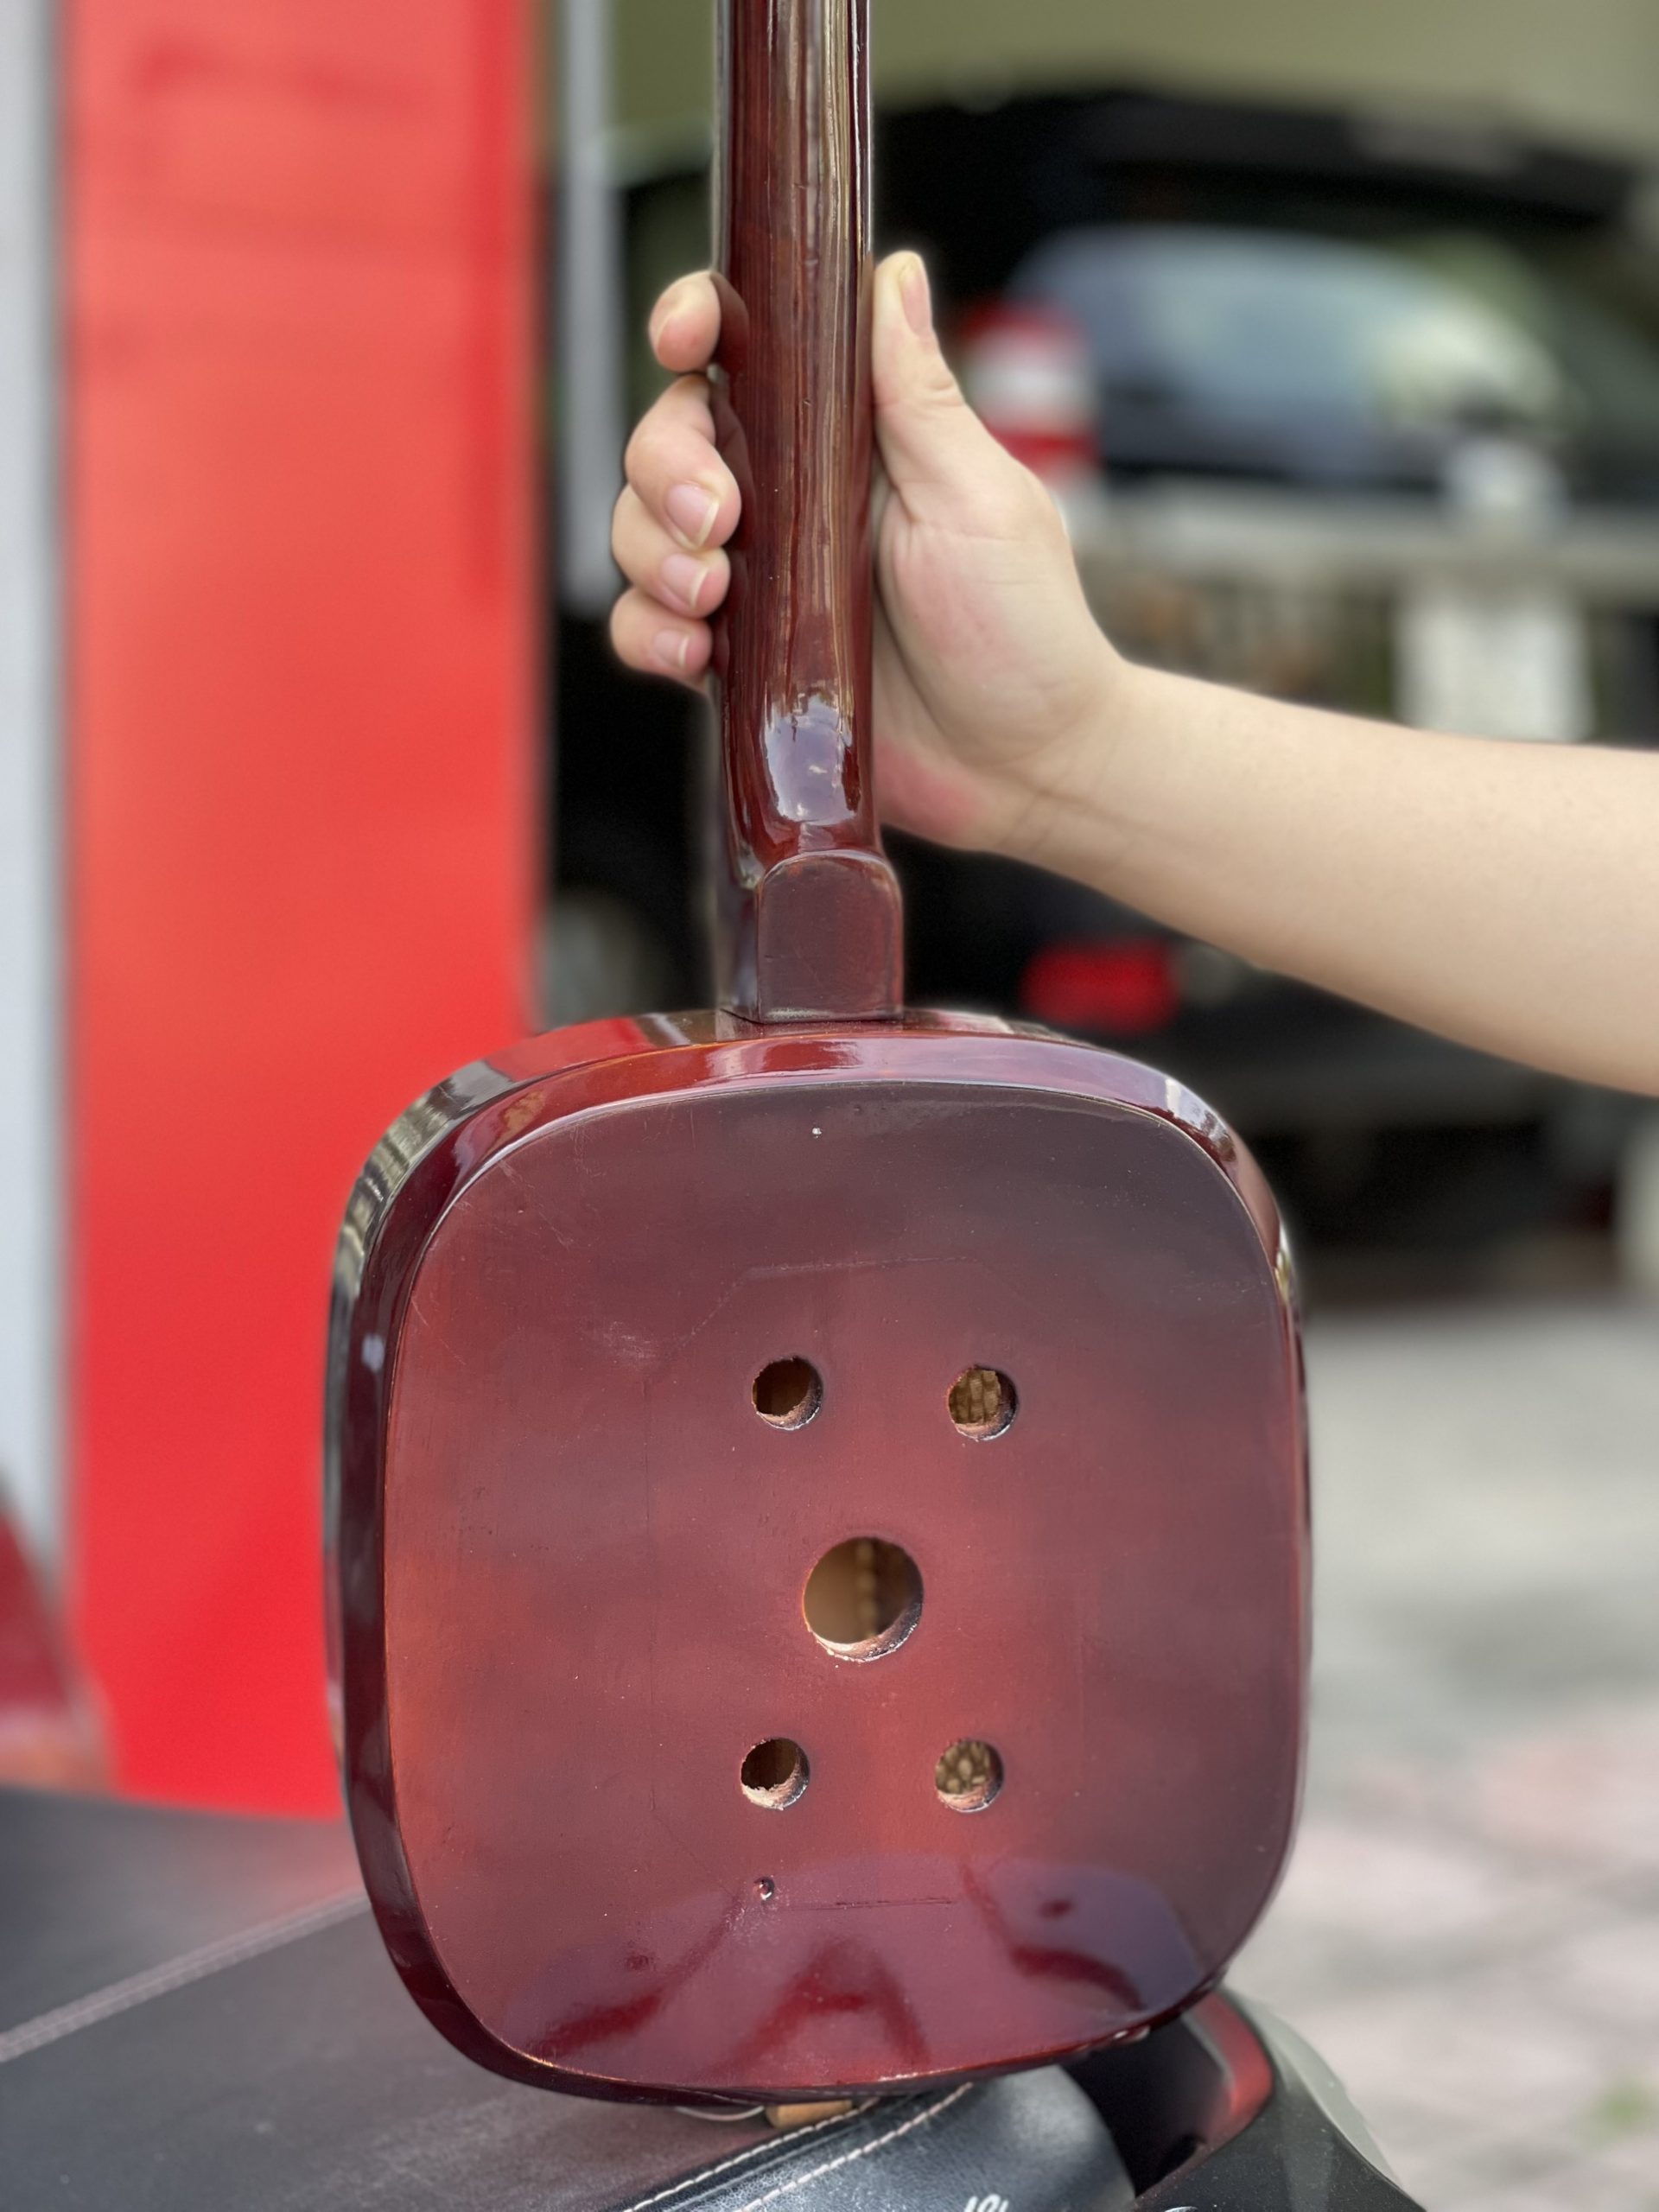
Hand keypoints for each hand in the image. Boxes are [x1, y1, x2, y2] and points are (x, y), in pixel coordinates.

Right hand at [609, 251, 1120, 857]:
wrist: (1026, 765)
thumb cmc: (1024, 625)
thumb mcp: (977, 496)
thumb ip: (918, 394)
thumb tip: (891, 269)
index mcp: (843, 439)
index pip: (744, 357)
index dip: (694, 328)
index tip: (684, 338)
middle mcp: (787, 501)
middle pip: (669, 441)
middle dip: (666, 467)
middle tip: (719, 522)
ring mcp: (757, 582)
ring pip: (644, 531)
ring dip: (652, 552)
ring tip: (711, 599)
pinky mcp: (740, 663)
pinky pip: (648, 631)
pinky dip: (647, 632)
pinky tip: (692, 652)